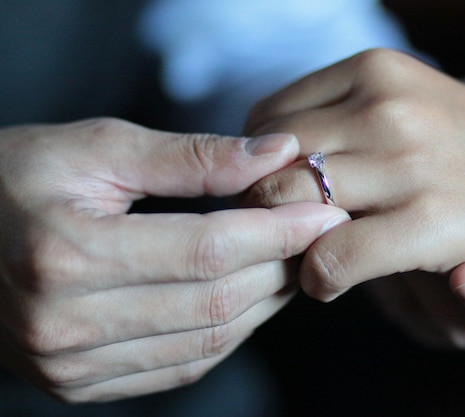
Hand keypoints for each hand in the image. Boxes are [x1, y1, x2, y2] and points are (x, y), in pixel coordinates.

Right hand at [0, 118, 348, 401]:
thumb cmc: (17, 178)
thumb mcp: (98, 148)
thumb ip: (192, 157)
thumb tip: (276, 154)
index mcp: (67, 254)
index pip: (208, 250)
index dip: (278, 231)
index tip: (325, 211)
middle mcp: (66, 324)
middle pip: (215, 301)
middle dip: (281, 265)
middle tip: (316, 234)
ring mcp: (71, 365)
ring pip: (207, 341)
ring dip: (263, 303)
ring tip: (290, 261)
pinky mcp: (80, 384)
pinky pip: (180, 366)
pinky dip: (228, 333)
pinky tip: (249, 298)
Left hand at [244, 50, 464, 323]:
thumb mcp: (414, 103)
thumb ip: (343, 110)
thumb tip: (258, 136)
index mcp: (377, 68)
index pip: (268, 119)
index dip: (258, 162)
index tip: (271, 189)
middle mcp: (390, 104)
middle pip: (270, 163)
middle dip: (261, 202)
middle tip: (272, 229)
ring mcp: (411, 159)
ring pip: (291, 203)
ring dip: (283, 238)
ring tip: (299, 252)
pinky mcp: (430, 220)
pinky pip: (335, 254)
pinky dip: (318, 276)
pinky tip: (325, 282)